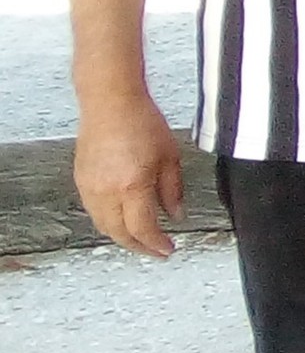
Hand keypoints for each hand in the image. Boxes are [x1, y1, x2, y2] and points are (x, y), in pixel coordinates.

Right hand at [74, 87, 183, 257]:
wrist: (109, 102)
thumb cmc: (141, 121)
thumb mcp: (170, 157)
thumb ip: (173, 191)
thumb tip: (176, 215)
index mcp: (132, 186)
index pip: (142, 230)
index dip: (156, 245)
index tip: (168, 249)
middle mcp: (106, 191)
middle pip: (119, 234)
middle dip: (138, 246)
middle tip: (155, 250)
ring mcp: (89, 187)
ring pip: (103, 225)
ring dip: (122, 236)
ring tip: (141, 237)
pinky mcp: (80, 180)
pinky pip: (93, 211)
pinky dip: (109, 221)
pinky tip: (122, 218)